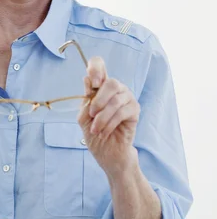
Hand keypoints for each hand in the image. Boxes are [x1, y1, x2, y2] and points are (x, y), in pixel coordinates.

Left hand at [78, 57, 139, 177]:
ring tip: (96, 130)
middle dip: (98, 101)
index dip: (96, 68)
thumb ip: (86, 100)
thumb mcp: (84, 117)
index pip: (99, 64)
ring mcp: (127, 98)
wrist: (106, 153)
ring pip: (115, 101)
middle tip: (91, 115)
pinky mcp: (135, 111)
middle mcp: (116, 89)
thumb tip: (87, 79)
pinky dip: (110, 123)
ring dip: (102, 118)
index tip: (93, 82)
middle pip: (111, 82)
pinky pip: (122, 112)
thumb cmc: (95, 133)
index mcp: (100, 86)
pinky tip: (104, 132)